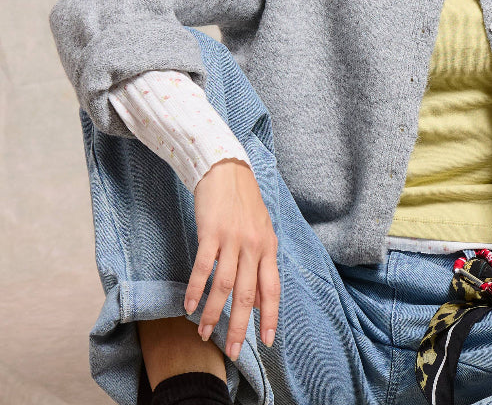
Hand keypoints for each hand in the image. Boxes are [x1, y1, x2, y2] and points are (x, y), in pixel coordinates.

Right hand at [184, 158, 280, 360]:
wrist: (227, 170)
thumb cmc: (244, 204)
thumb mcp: (262, 232)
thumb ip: (261, 265)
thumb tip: (260, 300)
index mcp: (268, 247)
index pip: (272, 289)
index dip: (270, 316)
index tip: (267, 341)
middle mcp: (253, 245)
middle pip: (247, 294)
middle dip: (240, 326)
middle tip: (234, 351)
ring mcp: (232, 239)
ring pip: (224, 286)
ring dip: (213, 313)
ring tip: (204, 332)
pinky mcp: (211, 232)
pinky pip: (203, 267)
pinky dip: (195, 289)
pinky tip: (189, 306)